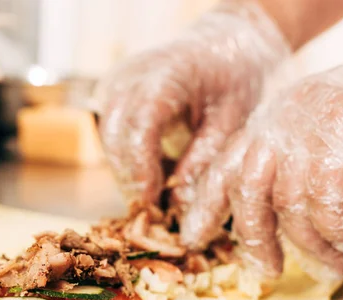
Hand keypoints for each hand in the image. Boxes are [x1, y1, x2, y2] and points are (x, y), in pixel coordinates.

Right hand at [95, 0, 288, 208]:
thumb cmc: (234, 79)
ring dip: (127, 170)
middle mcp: (130, 76)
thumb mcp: (232, 122)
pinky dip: (127, 157)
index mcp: (165, 75)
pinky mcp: (110, 92)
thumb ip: (203, 162)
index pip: (139, 127)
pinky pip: (111, 133)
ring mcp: (115, 82)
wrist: (222, 45)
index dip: (141, 170)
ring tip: (155, 194)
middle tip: (152, 210)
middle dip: (130, 177)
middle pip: (115, 135)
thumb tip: (176, 205)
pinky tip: (151, 172)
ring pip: (108, 138)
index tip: (151, 204)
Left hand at [182, 62, 342, 281]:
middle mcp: (272, 133)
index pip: (221, 172)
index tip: (192, 238)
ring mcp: (300, 142)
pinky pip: (327, 210)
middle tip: (267, 272)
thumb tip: (277, 217)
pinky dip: (339, 232)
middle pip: (247, 197)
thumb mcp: (304, 126)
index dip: (204, 208)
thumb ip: (282, 163)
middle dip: (255, 242)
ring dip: (312, 249)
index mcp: (262, 129)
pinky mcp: (331, 154)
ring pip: (290, 211)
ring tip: (329, 268)